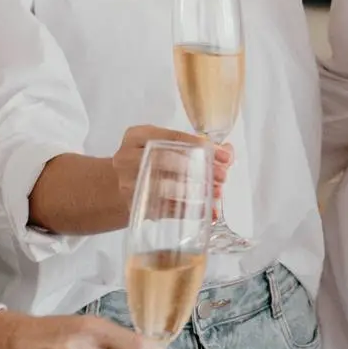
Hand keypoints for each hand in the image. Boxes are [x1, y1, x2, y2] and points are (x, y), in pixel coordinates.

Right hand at [111, 126, 233, 200]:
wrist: (118, 185)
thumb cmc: (148, 161)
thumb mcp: (162, 145)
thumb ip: (193, 145)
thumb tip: (228, 151)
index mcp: (136, 136)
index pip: (171, 137)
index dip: (200, 146)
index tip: (223, 155)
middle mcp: (128, 158)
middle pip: (166, 161)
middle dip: (198, 168)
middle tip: (223, 176)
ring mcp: (130, 184)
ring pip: (165, 188)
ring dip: (195, 191)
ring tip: (217, 193)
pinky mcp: (136, 207)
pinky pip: (166, 210)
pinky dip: (189, 211)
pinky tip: (208, 212)